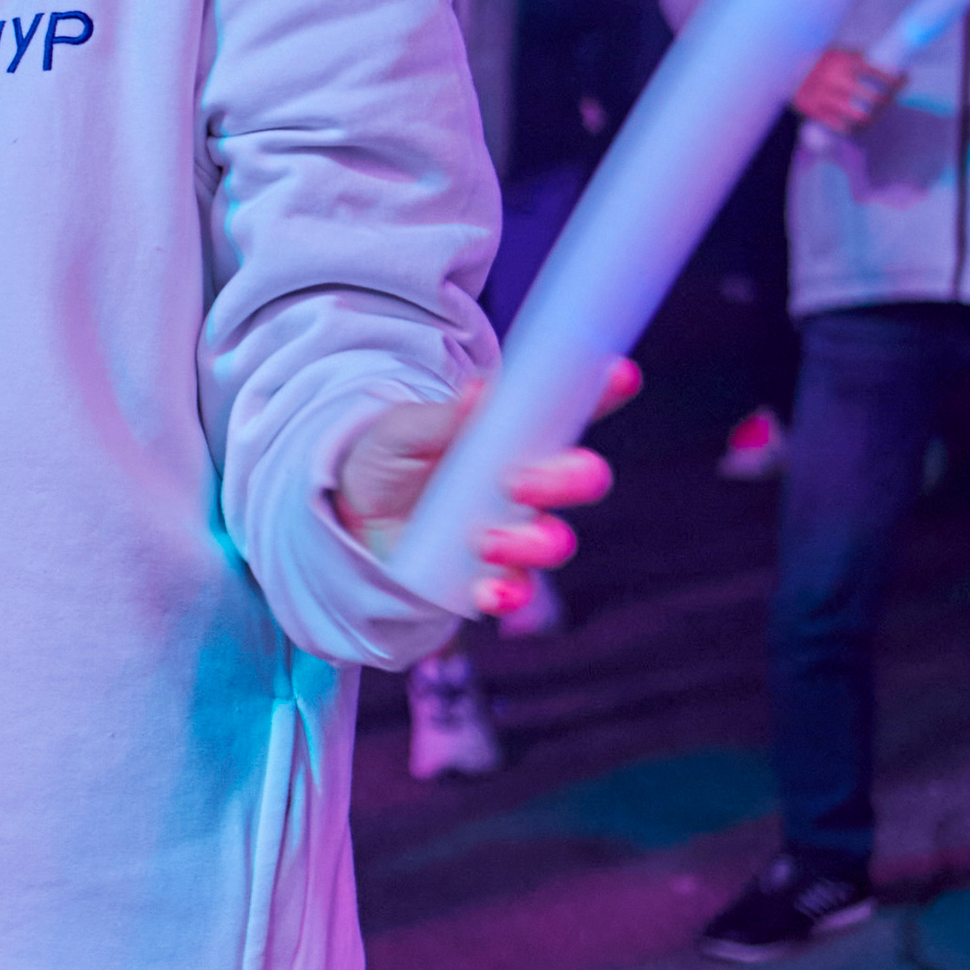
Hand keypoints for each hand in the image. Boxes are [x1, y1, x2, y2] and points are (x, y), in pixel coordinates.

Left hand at [332, 357, 637, 618]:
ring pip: (556, 541)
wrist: (349, 514)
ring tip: (481, 541)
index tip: (620, 375)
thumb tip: (479, 392)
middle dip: (567, 482)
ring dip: (532, 543)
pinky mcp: (493, 575)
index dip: (605, 391)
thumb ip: (443, 417)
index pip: (572, 410)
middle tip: (516, 484)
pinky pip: (520, 592)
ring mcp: (515, 531)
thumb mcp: (403, 430)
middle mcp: (528, 482)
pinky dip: (511, 594)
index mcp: (514, 434)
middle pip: (582, 480)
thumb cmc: (385, 458)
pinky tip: (488, 590)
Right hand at [791, 44, 897, 133]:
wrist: (781, 69)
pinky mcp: (814, 111)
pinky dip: (852, 128)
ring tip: (875, 117)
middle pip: (874, 98)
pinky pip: (840, 126)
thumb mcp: (837, 53)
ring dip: (872, 119)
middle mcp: (836, 79)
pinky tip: (857, 127)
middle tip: (890, 100)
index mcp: (844, 62)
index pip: (878, 73)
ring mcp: (825, 97)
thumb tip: (888, 64)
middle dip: (887, 101)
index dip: (895, 79)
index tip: (903, 81)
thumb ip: (858, 59)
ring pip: (860, 117)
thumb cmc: (816, 61)